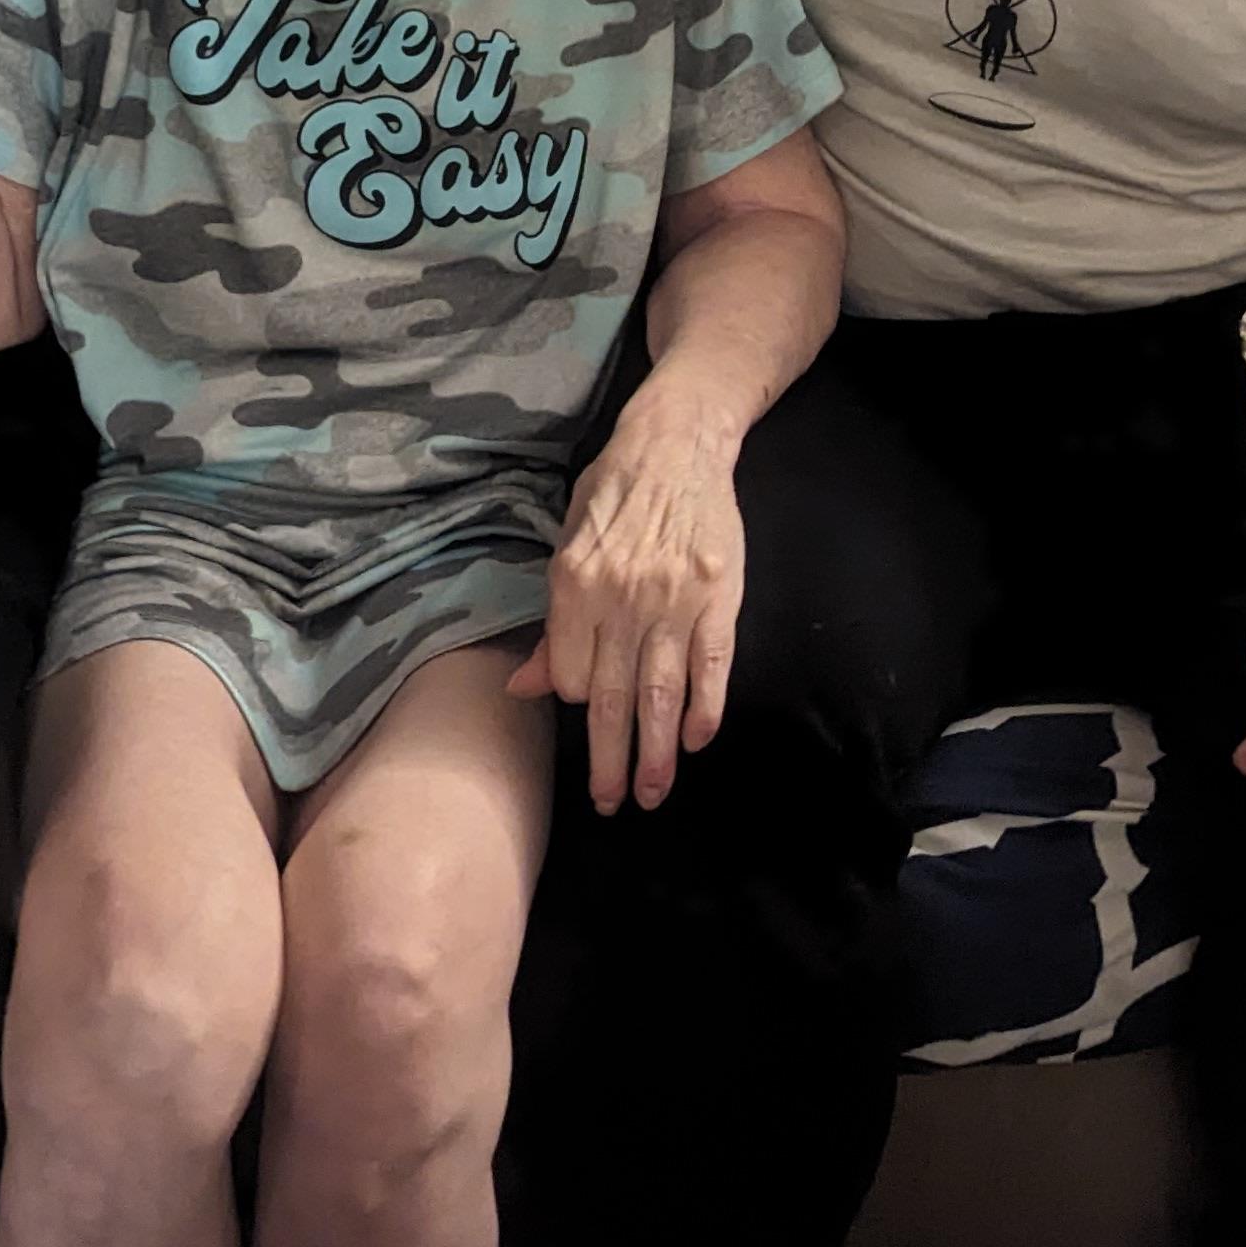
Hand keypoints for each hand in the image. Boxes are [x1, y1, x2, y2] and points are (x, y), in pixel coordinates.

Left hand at [511, 393, 746, 811]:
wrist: (678, 443)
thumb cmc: (613, 491)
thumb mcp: (566, 542)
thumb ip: (553, 621)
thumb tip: (525, 684)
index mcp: (576, 583)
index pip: (571, 675)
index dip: (576, 700)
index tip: (585, 709)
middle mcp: (623, 599)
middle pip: (614, 699)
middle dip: (611, 761)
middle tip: (610, 804)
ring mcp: (676, 603)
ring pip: (662, 695)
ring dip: (658, 753)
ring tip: (652, 793)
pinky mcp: (720, 601)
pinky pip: (713, 669)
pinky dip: (705, 709)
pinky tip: (696, 740)